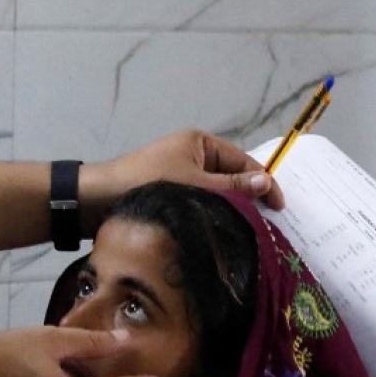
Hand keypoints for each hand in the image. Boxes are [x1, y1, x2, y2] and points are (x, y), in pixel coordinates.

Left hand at [87, 129, 281, 216]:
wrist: (96, 199)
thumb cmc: (145, 183)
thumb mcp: (193, 184)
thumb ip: (230, 186)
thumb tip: (266, 182)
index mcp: (200, 142)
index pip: (243, 161)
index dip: (264, 183)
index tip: (280, 209)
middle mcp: (192, 155)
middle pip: (231, 177)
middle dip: (249, 199)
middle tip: (268, 226)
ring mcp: (181, 175)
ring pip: (216, 194)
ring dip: (230, 210)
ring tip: (248, 233)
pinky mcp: (171, 195)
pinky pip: (200, 203)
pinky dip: (212, 216)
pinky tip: (220, 234)